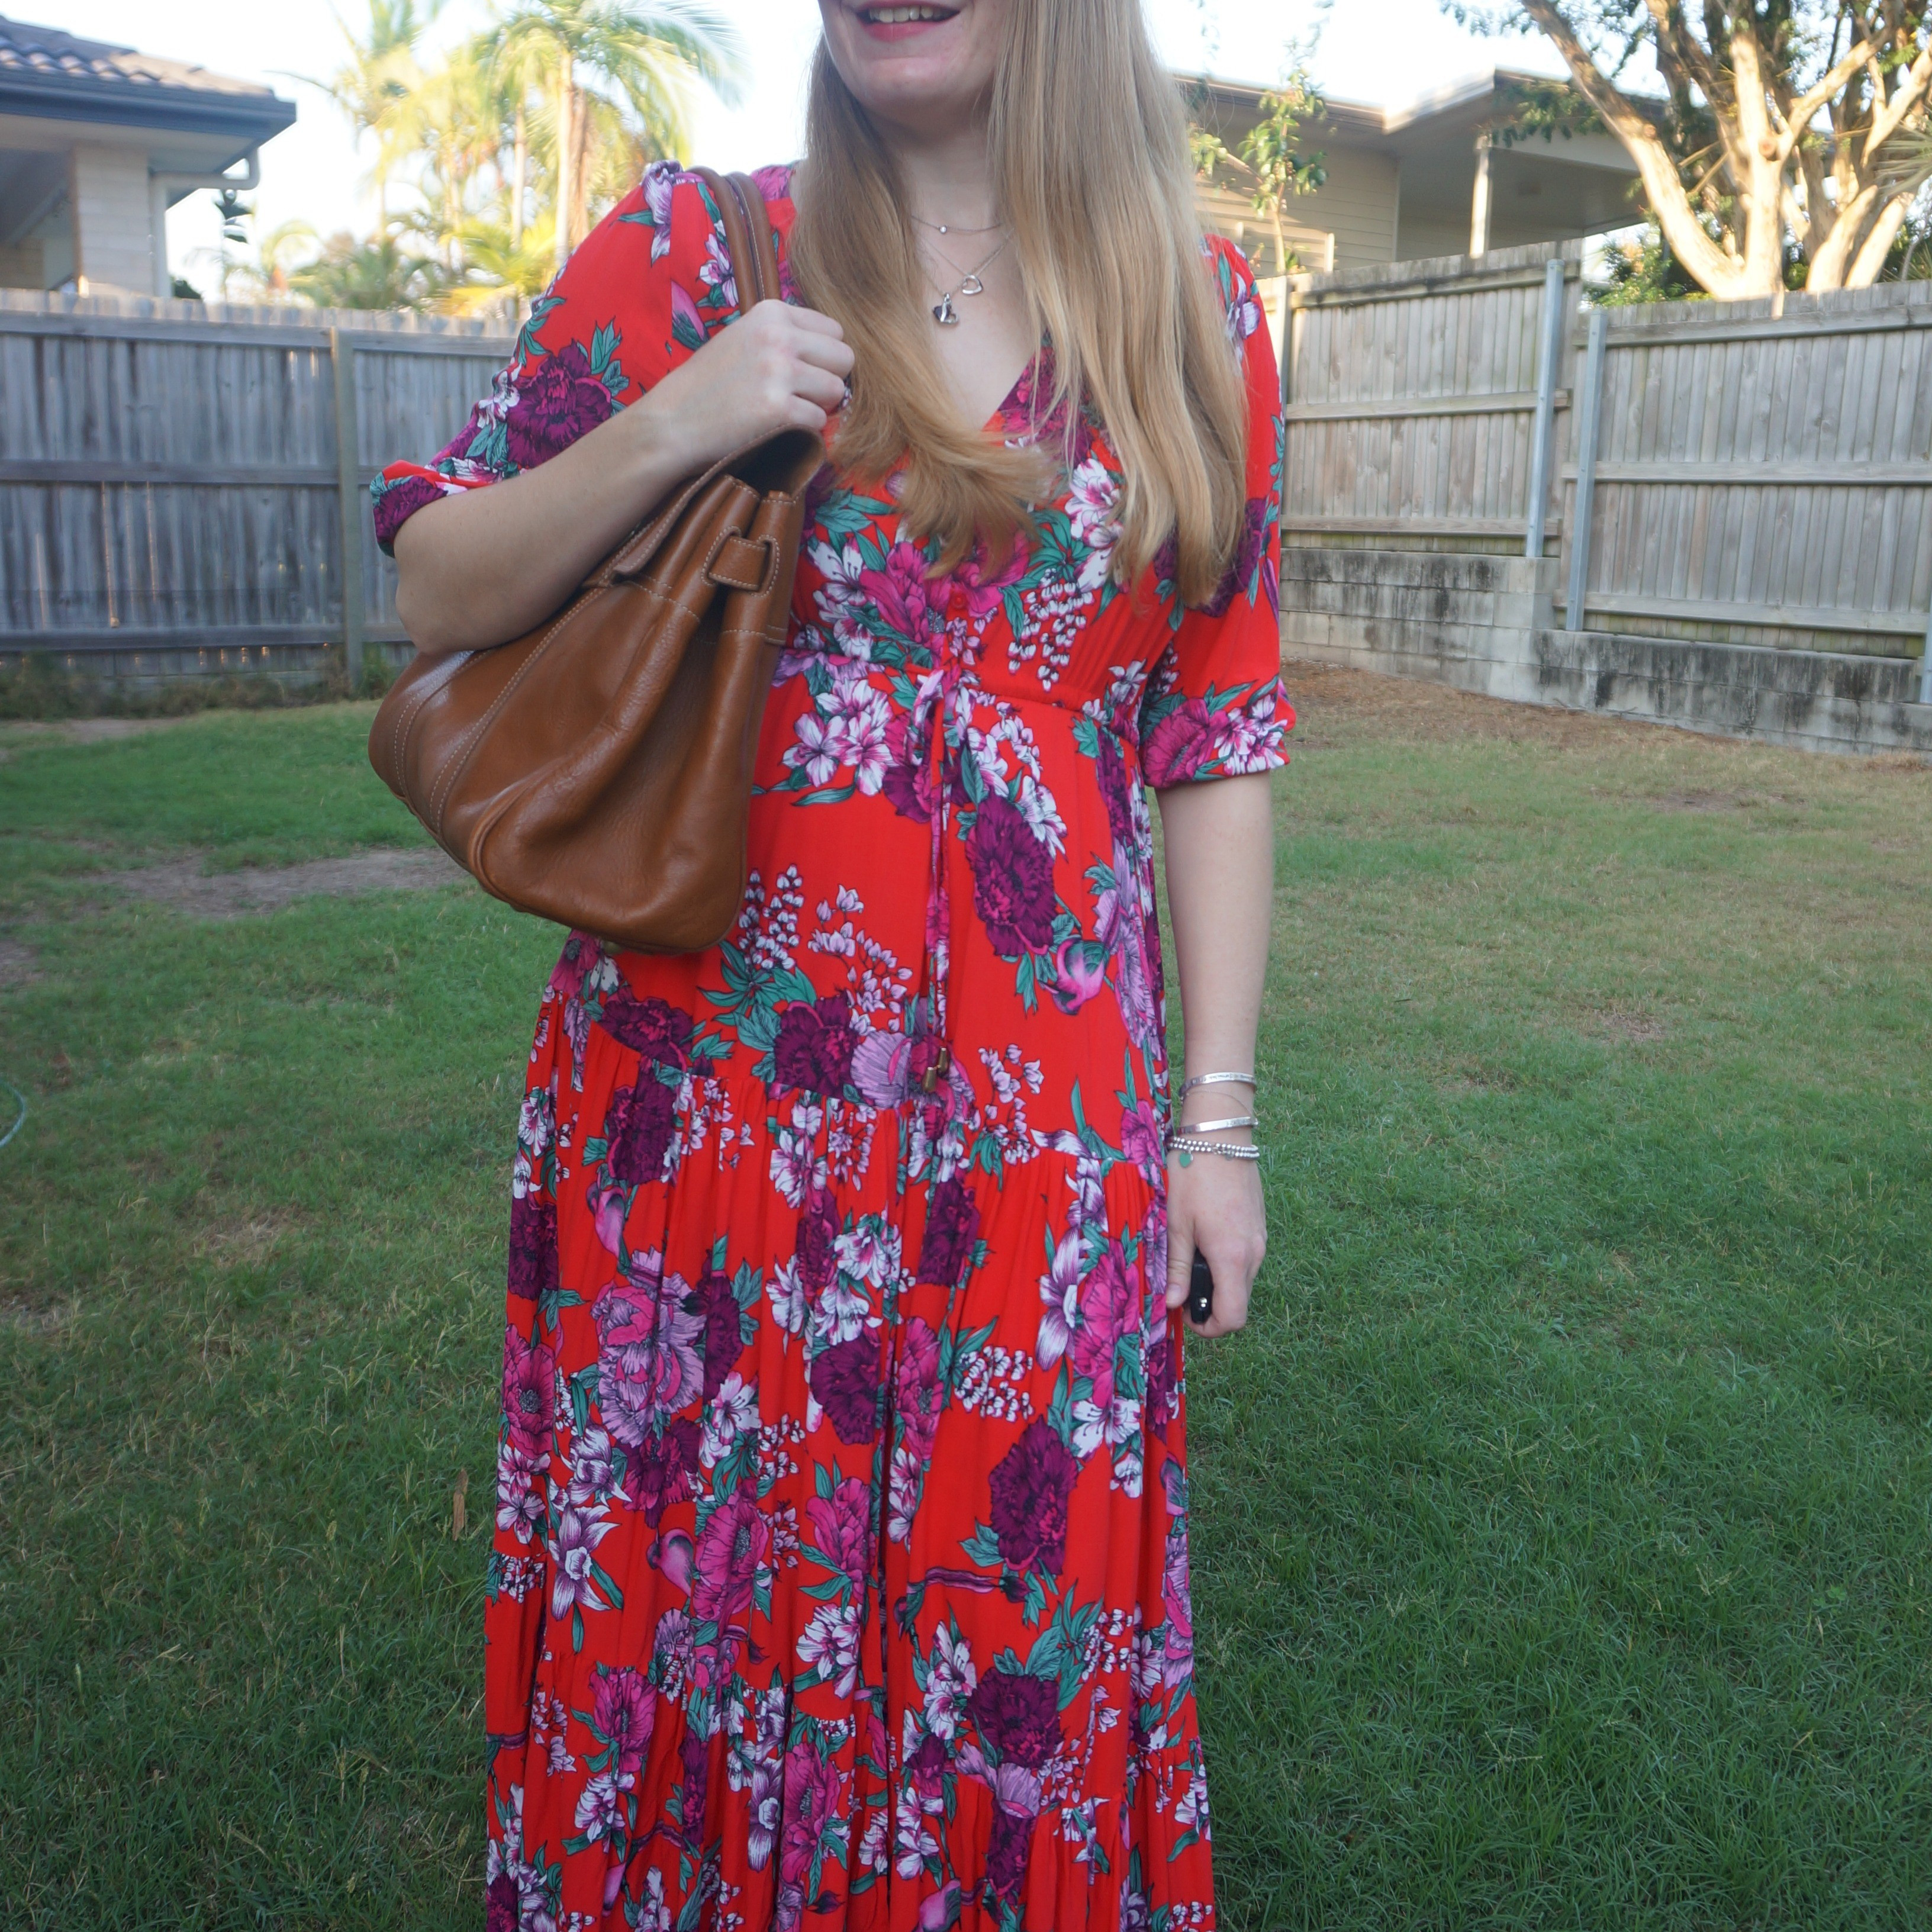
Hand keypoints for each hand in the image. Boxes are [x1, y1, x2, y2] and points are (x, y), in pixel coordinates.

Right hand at [640, 300, 854, 474]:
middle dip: (828, 380)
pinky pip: (818, 421)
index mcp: (771, 312)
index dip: (823, 358)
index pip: (834, 332)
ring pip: (836, 391)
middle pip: (844, 359)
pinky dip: (804, 431)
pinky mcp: (778, 409)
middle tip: (800, 395)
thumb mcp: (743, 339)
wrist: (671, 421)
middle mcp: (777, 336)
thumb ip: (784, 335)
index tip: (800, 372)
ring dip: (818, 406)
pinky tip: (776, 427)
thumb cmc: (709, 384)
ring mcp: (778, 371)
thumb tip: (834, 351)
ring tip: (786, 410)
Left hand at [1164, 1148, 1265, 1337]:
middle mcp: (1254, 1254)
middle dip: (1210, 1306)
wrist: (1221, 1135)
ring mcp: (1260, 1240)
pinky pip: (1246, 1259)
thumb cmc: (1192, 1175)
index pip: (1233, 1317)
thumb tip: (1174, 1303)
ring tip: (1189, 1259)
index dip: (1209, 1327)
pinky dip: (1226, 1263)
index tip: (1184, 1314)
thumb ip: (1178, 1267)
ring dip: (1218, 1283)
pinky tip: (1204, 1241)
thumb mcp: (1177, 1224)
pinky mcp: (1259, 1227)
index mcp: (1232, 1257)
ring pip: (1242, 1281)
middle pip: (1238, 1302)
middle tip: (1180, 1288)